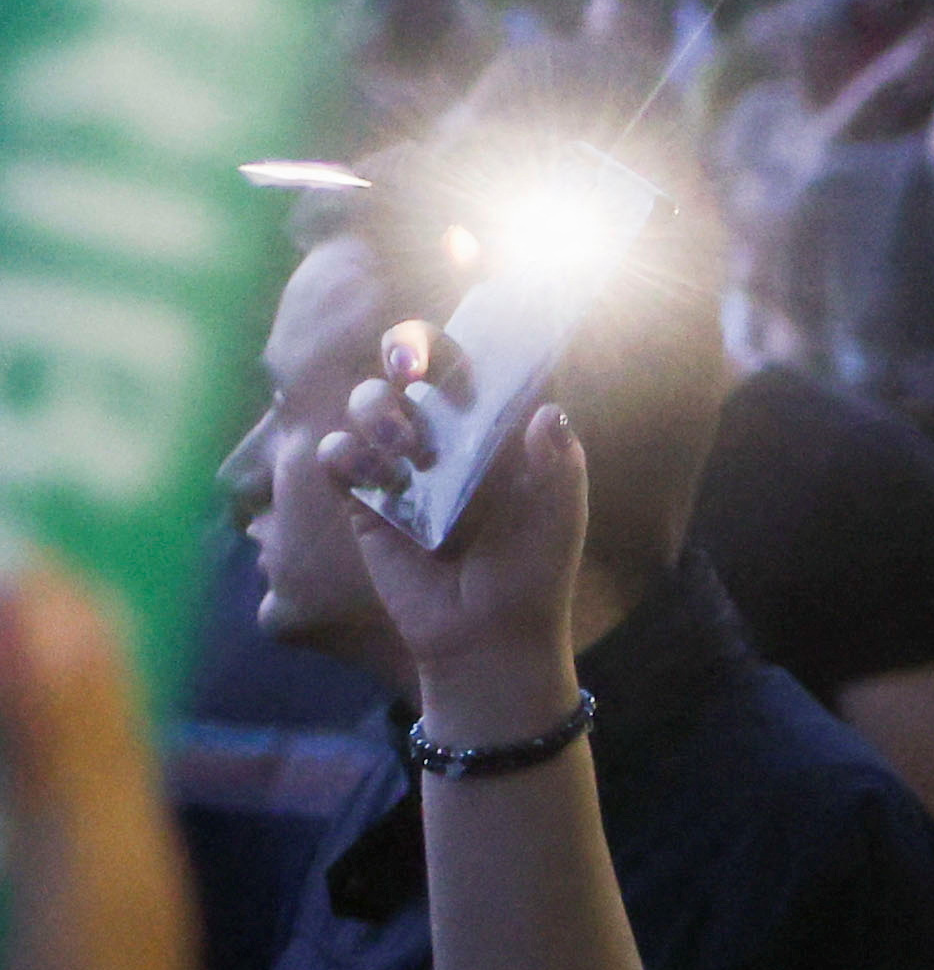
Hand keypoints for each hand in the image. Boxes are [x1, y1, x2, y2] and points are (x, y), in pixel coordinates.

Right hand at [321, 360, 594, 745]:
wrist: (488, 638)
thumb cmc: (534, 574)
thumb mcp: (560, 518)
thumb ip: (560, 464)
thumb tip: (549, 412)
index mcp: (497, 431)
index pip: (478, 365)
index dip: (469, 337)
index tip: (469, 331)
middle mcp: (447, 437)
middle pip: (413, 365)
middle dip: (407, 347)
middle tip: (413, 369)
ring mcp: (403, 465)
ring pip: (371, 401)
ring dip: (379, 408)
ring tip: (408, 449)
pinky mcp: (366, 501)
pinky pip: (337, 456)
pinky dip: (343, 454)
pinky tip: (371, 476)